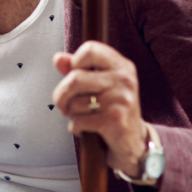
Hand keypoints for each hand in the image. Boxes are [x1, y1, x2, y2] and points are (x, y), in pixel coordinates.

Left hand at [52, 41, 148, 176]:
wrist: (133, 142)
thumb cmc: (112, 109)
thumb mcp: (99, 84)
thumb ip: (78, 69)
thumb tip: (58, 58)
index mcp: (122, 66)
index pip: (90, 49)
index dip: (75, 62)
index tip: (75, 75)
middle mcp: (124, 79)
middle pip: (75, 78)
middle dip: (61, 95)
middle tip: (63, 105)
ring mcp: (122, 99)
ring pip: (75, 102)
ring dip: (71, 114)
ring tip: (82, 117)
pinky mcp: (116, 120)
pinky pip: (79, 121)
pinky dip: (75, 128)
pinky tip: (85, 129)